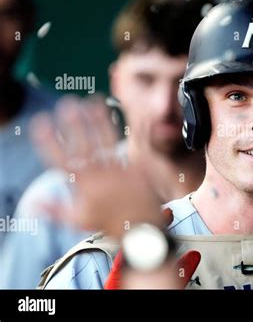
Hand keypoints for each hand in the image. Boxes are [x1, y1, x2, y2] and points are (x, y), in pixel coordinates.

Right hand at [30, 95, 165, 236]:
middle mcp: (101, 175)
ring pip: (107, 141)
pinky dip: (132, 129)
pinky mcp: (137, 168)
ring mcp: (120, 170)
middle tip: (67, 103)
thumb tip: (33, 203)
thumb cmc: (109, 224)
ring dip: (99, 120)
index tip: (41, 123)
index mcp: (84, 186)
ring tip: (92, 101)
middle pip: (85, 145)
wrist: (141, 229)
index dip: (49, 141)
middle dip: (75, 124)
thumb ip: (55, 209)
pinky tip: (130, 116)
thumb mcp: (79, 219)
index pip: (61, 160)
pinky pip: (134, 145)